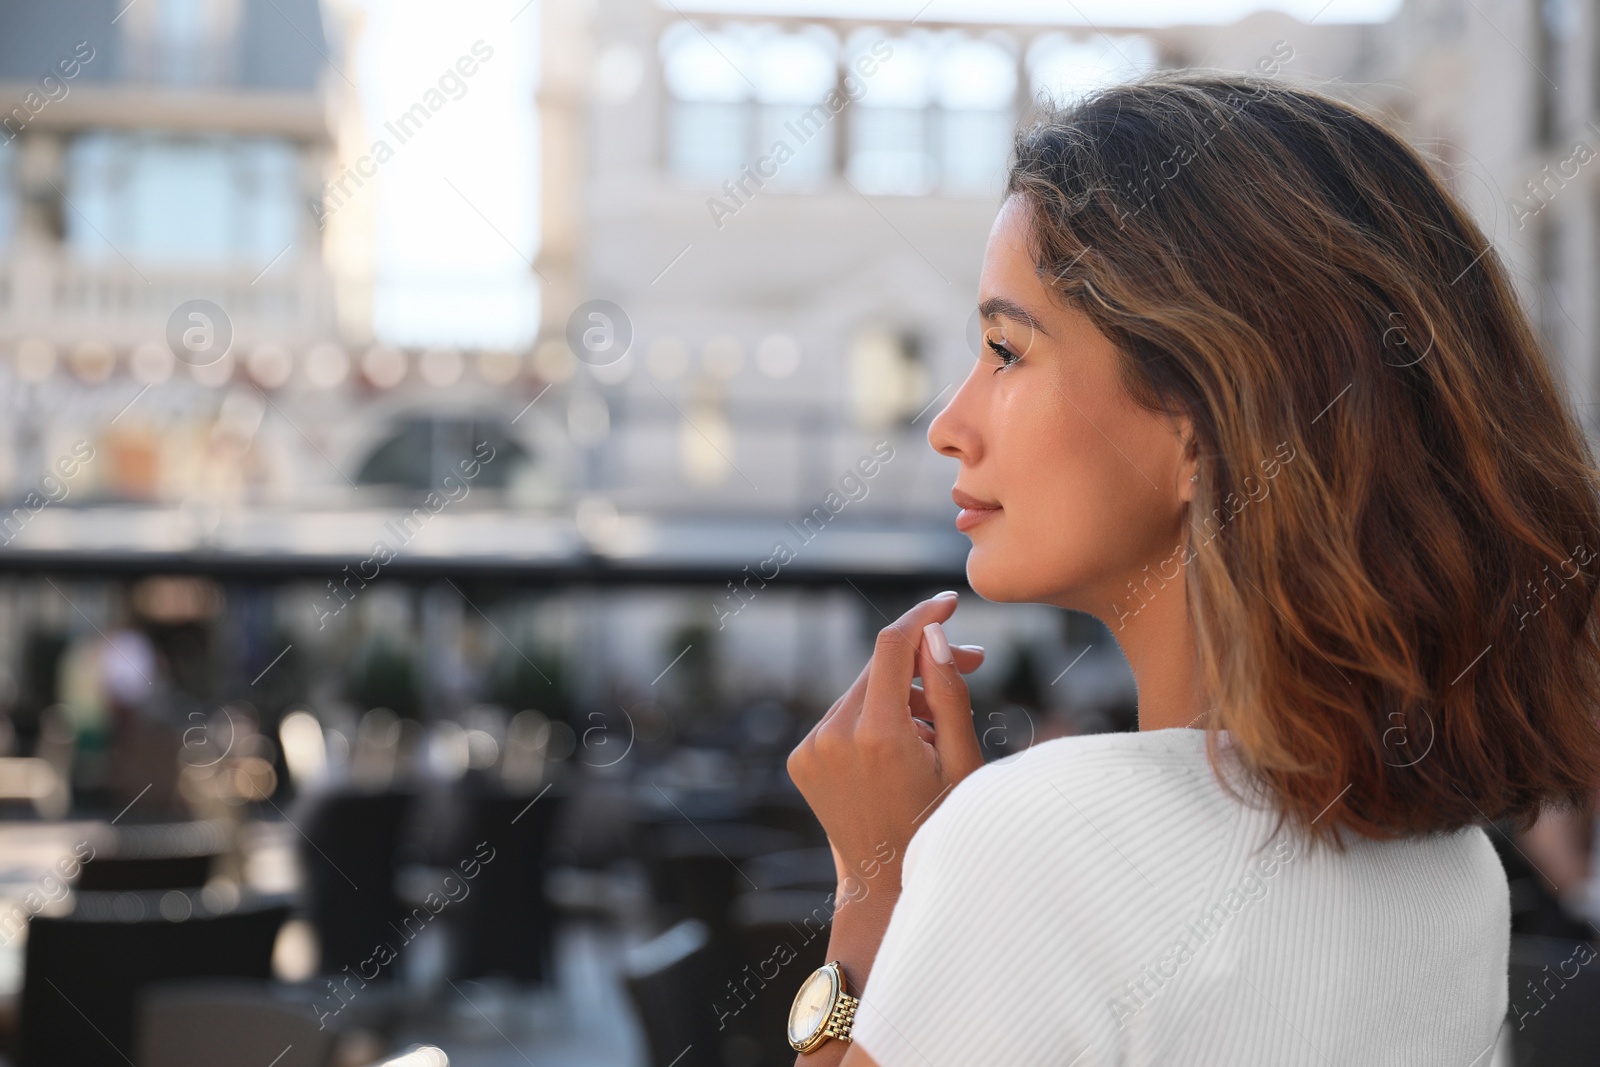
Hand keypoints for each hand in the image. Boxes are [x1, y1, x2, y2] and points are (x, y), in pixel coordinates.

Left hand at [788, 591, 985, 898]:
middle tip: (975, 664)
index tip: (949, 602)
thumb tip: (934, 635)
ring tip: (940, 727)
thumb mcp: (962, 763)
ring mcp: (811, 748)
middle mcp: (834, 736)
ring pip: (862, 692)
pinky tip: (905, 747)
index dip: (922, 615)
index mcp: (878, 735)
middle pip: (879, 668)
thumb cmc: (939, 827)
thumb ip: (950, 694)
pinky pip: (843, 718)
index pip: (893, 646)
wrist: (886, 887)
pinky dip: (874, 718)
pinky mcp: (801, 758)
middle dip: (923, 660)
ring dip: (901, 693)